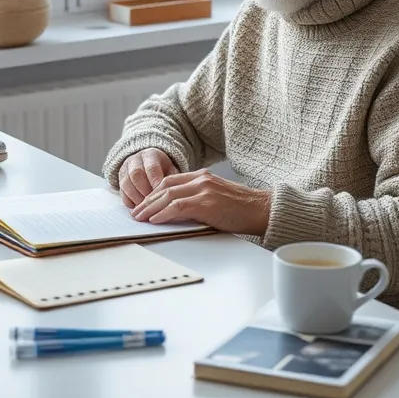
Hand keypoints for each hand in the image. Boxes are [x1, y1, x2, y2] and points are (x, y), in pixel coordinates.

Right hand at [118, 148, 178, 207]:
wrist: (148, 163)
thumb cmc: (163, 169)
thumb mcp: (171, 170)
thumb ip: (173, 180)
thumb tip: (175, 195)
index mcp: (150, 155)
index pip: (151, 168)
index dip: (156, 182)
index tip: (162, 195)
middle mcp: (135, 160)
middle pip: (136, 175)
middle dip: (145, 192)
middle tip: (154, 204)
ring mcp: (125, 170)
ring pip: (126, 184)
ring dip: (137, 198)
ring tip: (147, 209)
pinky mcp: (120, 181)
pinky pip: (122, 192)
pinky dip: (129, 202)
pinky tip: (139, 208)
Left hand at [130, 169, 270, 235]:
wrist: (262, 210)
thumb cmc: (241, 209)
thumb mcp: (215, 199)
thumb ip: (196, 201)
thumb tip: (175, 213)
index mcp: (203, 177)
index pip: (170, 181)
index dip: (154, 192)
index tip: (144, 203)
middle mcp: (201, 179)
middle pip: (165, 187)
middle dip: (148, 200)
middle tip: (136, 212)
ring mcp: (204, 190)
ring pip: (168, 196)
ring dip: (151, 208)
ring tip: (140, 218)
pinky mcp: (207, 203)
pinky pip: (178, 207)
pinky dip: (163, 213)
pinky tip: (155, 220)